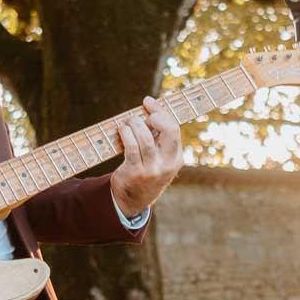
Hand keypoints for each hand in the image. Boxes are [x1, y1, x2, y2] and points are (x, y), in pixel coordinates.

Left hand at [110, 96, 182, 217]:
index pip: (174, 129)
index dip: (161, 112)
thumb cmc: (146, 169)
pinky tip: (122, 129)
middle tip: (142, 115)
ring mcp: (152, 169)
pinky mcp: (135, 172)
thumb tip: (150, 105)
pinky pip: (131, 148)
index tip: (148, 101)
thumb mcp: (160, 157)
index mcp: (176, 158)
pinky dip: (126, 134)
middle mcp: (167, 164)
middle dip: (155, 116)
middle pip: (169, 131)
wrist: (133, 198)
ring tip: (129, 121)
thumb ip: (159, 136)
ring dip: (135, 124)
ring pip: (146, 138)